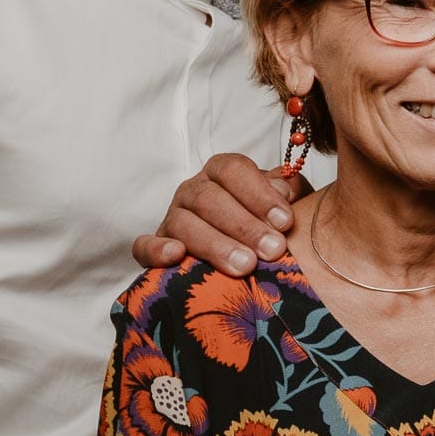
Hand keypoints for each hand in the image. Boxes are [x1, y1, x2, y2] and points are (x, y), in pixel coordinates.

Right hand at [133, 153, 307, 275]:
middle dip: (245, 226)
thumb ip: (291, 193)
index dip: (260, 194)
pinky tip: (176, 256)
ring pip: (184, 223)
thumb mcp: (288, 204)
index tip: (286, 221)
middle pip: (210, 198)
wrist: (248, 253)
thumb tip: (285, 190)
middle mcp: (194, 190)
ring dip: (216, 244)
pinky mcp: (156, 246)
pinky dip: (156, 250)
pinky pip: (144, 246)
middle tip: (273, 250)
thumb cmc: (272, 224)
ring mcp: (173, 217)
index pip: (233, 170)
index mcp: (223, 173)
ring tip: (246, 265)